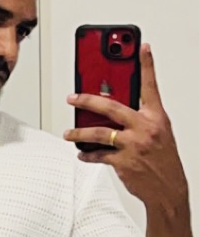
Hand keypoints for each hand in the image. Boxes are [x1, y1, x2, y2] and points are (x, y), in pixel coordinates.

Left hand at [65, 46, 189, 213]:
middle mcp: (145, 128)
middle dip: (87, 99)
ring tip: (68, 132)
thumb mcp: (159, 133)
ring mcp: (133, 145)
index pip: (151, 86)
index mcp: (156, 117)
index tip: (141, 47)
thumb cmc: (164, 160)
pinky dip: (87, 154)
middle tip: (72, 97)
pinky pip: (98, 155)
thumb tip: (115, 110)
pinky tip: (81, 153)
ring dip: (79, 131)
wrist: (168, 189)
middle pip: (111, 106)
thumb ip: (141, 118)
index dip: (147, 65)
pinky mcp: (123, 162)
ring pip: (98, 132)